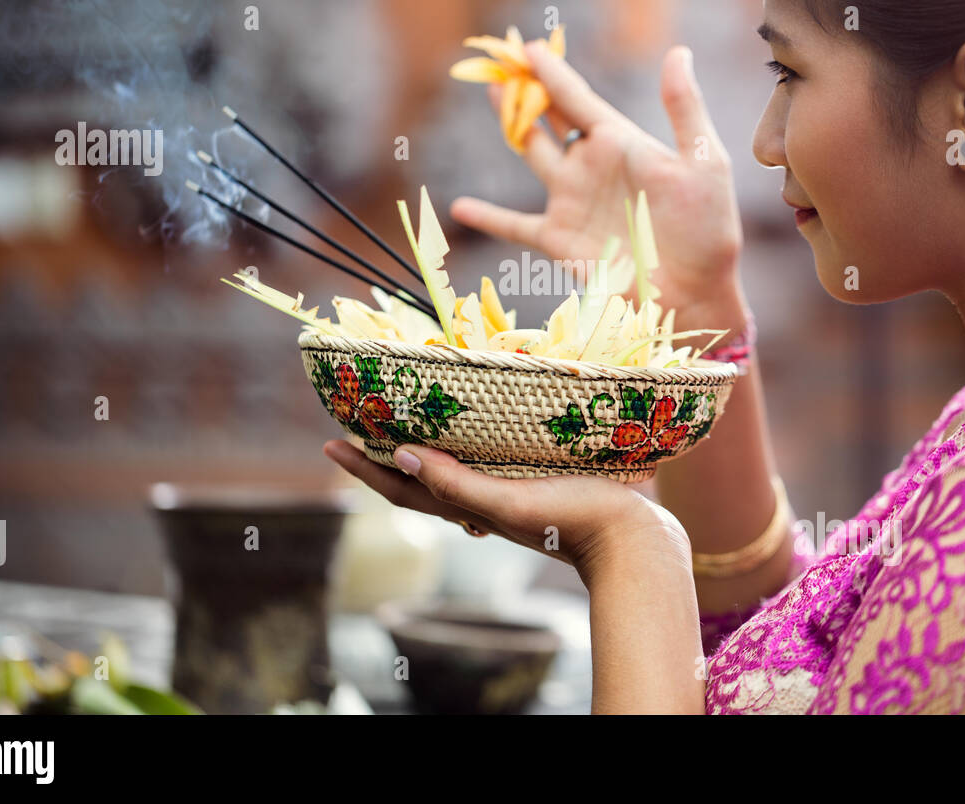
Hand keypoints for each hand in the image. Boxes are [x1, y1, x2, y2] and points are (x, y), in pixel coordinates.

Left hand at [323, 439, 692, 582]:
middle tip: (364, 421)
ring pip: (451, 471)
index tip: (330, 442)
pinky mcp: (536, 484)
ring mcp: (509, 495)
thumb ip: (456, 482)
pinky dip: (469, 448)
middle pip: (419, 478)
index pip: (401, 487)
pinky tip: (481, 431)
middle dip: (386, 453)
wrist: (635, 544)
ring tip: (411, 420)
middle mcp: (481, 503)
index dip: (364, 467)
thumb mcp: (508, 502)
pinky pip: (487, 464)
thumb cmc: (571, 521)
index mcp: (467, 508)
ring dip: (424, 448)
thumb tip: (400, 453)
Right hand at [450, 42, 747, 328]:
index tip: (527, 47)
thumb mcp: (704, 162)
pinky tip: (459, 208)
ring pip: (531, 152)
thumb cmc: (708, 231)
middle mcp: (592, 167)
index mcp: (623, 144)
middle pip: (549, 116)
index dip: (552, 72)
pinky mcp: (559, 240)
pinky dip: (488, 217)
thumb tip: (678, 51)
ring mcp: (572, 202)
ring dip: (510, 123)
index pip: (578, 99)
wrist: (693, 294)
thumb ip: (684, 108)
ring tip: (491, 90)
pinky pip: (515, 225)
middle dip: (527, 87)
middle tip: (501, 56)